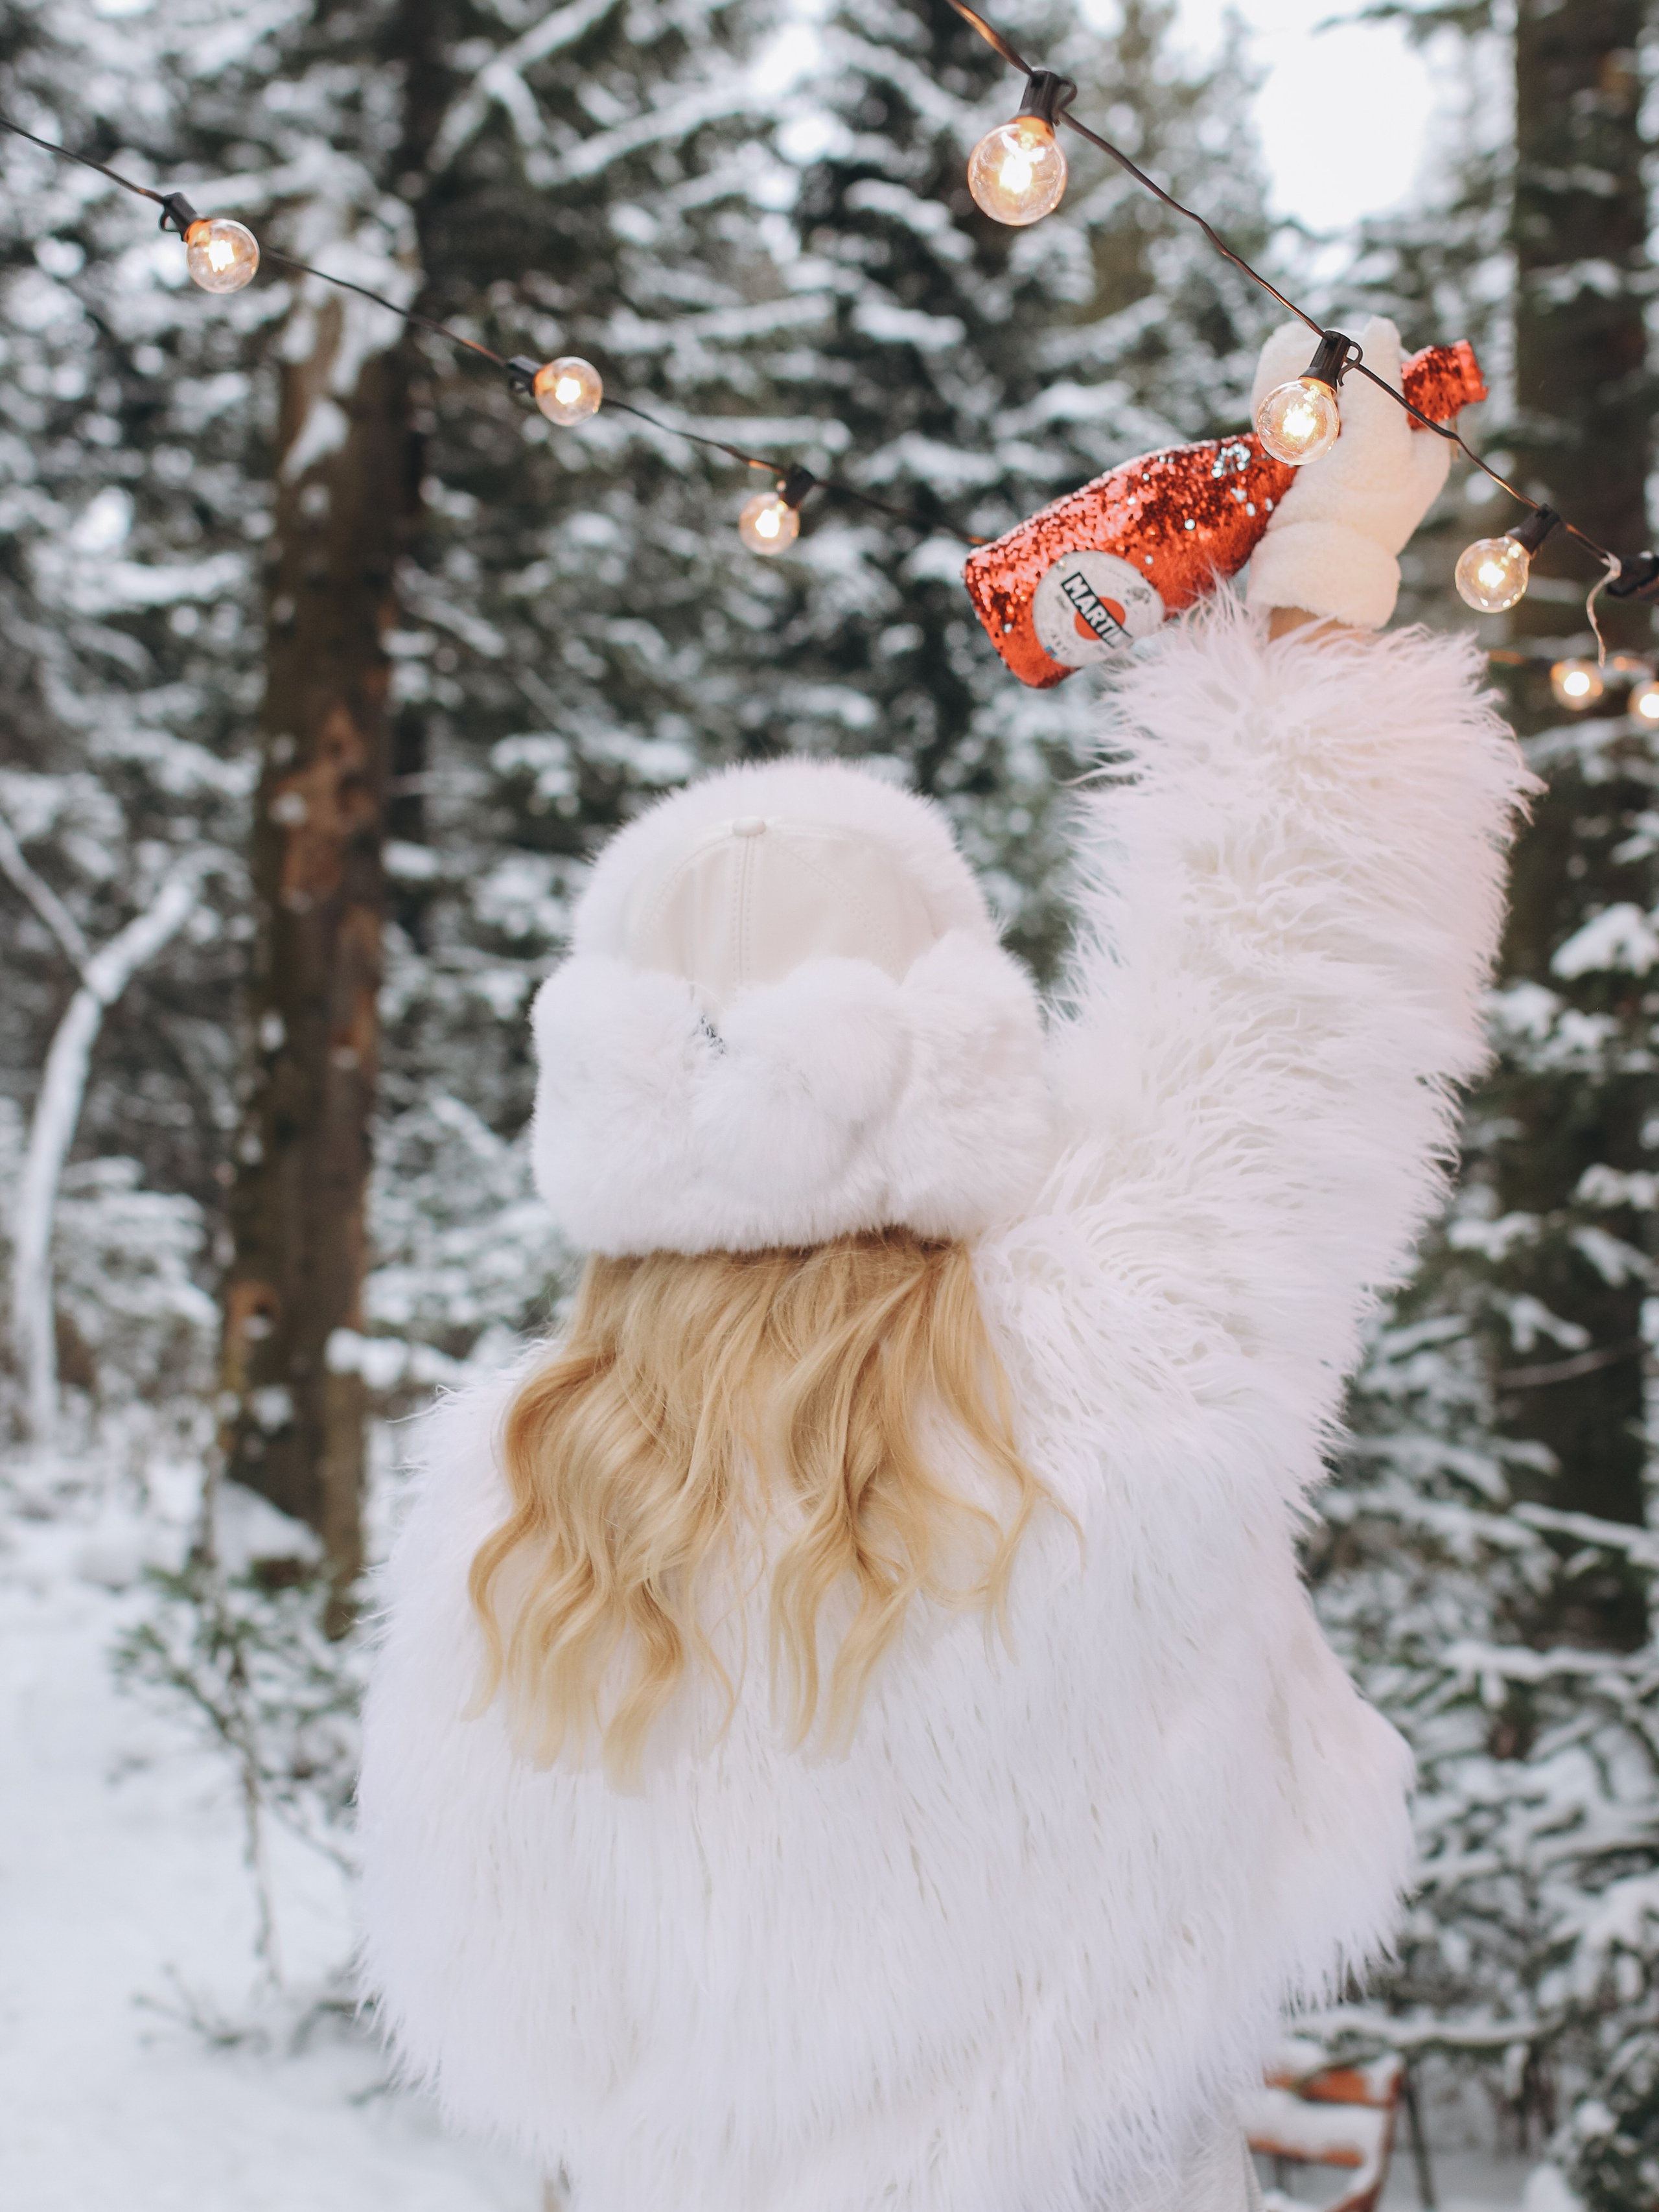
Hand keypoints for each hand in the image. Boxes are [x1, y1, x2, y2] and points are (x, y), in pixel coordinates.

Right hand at [1247, 316, 1451, 628]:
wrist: (1305, 572)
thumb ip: (1380, 377)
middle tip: (1323, 384)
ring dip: (1318, 400)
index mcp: (1427, 447)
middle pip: (1375, 391)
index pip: (1419, 381)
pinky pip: (1314, 434)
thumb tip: (1379, 325)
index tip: (1356, 360)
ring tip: (1302, 407)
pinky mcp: (1320, 481)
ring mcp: (1357, 470)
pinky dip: (1300, 424)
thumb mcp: (1377, 436)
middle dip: (1346, 381)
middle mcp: (1398, 457)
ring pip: (1341, 410)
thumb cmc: (1351, 510)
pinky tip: (1288, 429)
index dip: (1388, 362)